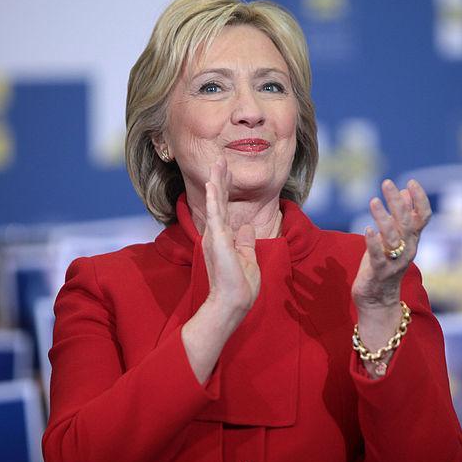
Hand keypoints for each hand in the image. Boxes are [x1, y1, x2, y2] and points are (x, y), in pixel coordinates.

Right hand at [201, 157, 259, 314]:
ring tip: (217, 163)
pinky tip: (213, 183)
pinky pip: (215, 214)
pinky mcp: (217, 239)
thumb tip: (248, 228)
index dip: (226, 190)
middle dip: (220, 179)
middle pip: (219, 201)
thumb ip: (246, 242)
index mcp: (225, 238)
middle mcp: (217, 234)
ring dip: (216, 182)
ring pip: (216, 203)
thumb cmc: (240, 286)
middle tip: (220, 159)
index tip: (227, 172)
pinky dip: (214, 198)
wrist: (234, 302)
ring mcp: (216, 235)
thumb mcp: (248, 258)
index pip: (226, 209)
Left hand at [351, 179, 431, 307]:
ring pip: (394, 237)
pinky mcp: (379, 273)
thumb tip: (405, 191)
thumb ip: (400, 216)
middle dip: (398, 201)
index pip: (423, 216)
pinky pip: (379, 256)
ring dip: (384, 218)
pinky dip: (374, 242)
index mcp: (412, 240)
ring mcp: (395, 262)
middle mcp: (408, 250)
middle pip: (407, 222)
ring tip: (373, 201)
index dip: (420, 199)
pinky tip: (367, 229)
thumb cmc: (383, 265)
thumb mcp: (393, 238)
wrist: (377, 301)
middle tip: (387, 183)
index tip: (410, 181)